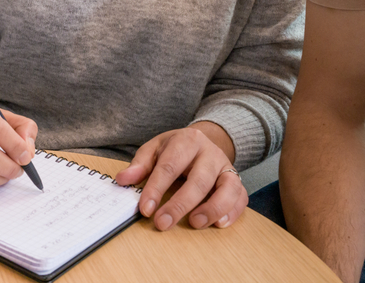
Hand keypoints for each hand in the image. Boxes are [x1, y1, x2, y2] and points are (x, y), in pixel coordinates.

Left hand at [114, 123, 246, 230]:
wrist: (204, 140)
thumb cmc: (176, 149)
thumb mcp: (155, 149)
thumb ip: (140, 165)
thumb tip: (122, 180)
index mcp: (187, 141)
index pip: (170, 166)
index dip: (156, 189)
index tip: (145, 209)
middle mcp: (210, 153)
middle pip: (198, 180)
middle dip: (180, 204)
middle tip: (163, 223)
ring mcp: (227, 167)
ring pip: (227, 188)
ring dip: (212, 209)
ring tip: (194, 223)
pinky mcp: (238, 181)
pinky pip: (241, 197)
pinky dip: (233, 212)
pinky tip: (219, 224)